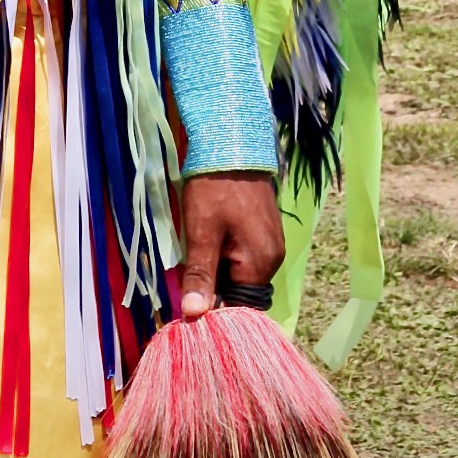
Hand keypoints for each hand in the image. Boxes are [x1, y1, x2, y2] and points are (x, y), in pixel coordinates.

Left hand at [179, 173, 284, 318]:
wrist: (231, 143)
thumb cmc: (214, 188)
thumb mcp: (201, 233)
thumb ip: (200, 275)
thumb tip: (194, 314)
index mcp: (261, 264)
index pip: (240, 307)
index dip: (214, 311)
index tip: (188, 307)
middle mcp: (272, 258)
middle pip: (240, 291)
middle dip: (213, 286)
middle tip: (185, 274)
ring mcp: (270, 242)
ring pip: (239, 272)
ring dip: (216, 268)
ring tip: (195, 251)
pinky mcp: (263, 229)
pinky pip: (243, 254)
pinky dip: (223, 253)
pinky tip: (207, 238)